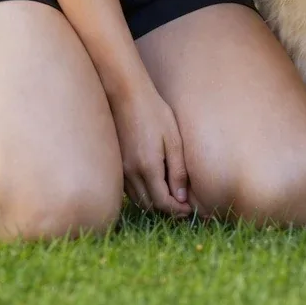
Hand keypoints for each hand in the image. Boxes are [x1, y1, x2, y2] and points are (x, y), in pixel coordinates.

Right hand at [110, 82, 190, 216]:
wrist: (127, 94)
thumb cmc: (155, 112)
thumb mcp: (173, 139)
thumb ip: (178, 171)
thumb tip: (181, 198)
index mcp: (148, 167)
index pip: (163, 202)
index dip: (177, 210)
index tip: (188, 208)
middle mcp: (132, 173)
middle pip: (149, 205)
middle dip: (166, 209)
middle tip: (181, 205)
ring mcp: (122, 169)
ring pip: (138, 200)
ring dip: (154, 202)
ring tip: (169, 194)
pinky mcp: (117, 163)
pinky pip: (129, 189)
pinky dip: (142, 193)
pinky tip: (153, 183)